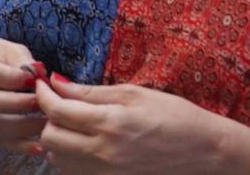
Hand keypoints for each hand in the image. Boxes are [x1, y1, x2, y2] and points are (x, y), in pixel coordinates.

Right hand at [0, 37, 46, 161]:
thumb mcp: (6, 49)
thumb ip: (22, 61)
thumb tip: (39, 79)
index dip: (9, 78)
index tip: (34, 82)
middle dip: (15, 105)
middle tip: (42, 105)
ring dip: (19, 128)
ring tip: (44, 126)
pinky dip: (15, 145)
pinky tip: (36, 146)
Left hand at [35, 77, 249, 173]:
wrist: (207, 152)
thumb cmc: (175, 116)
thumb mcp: (133, 94)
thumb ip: (91, 92)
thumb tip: (56, 83)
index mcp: (110, 123)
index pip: (56, 111)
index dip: (42, 94)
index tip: (41, 84)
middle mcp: (104, 153)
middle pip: (50, 137)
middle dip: (47, 117)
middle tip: (57, 103)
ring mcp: (108, 173)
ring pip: (59, 159)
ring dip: (57, 139)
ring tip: (70, 123)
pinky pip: (76, 172)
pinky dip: (71, 158)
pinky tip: (84, 143)